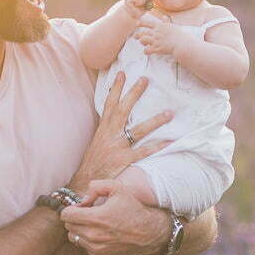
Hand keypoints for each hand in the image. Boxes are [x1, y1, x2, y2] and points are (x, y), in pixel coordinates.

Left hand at [60, 179, 169, 254]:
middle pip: (69, 226)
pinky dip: (89, 241)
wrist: (150, 232)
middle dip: (75, 218)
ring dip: (80, 230)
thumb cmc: (133, 208)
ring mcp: (96, 248)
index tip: (82, 207)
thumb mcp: (117, 188)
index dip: (72, 208)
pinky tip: (101, 235)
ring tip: (95, 224)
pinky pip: (84, 248)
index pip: (66, 215)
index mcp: (96, 218)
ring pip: (74, 237)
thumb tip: (83, 200)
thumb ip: (95, 187)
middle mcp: (94, 235)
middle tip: (88, 214)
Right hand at [68, 71, 173, 191]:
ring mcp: (117, 147)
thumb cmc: (93, 162)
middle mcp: (110, 134)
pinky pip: (143, 152)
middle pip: (123, 110)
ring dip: (154, 121)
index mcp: (103, 128)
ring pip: (137, 130)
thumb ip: (108, 130)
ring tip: (169, 113)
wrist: (84, 181)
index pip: (109, 103)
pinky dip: (157, 146)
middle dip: (134, 94)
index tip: (122, 73)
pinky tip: (170, 141)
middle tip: (145, 79)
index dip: (115, 88)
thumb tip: (117, 119)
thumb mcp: (98, 141)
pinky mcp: (123, 160)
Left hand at [135, 12, 178, 55]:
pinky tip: (147, 51)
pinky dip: (145, 51)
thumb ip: (166, 21)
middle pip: (142, 33)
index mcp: (160, 26)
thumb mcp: (172, 26)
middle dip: (137, 35)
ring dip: (141, 42)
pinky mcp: (157, 49)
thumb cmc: (179, 35)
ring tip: (144, 44)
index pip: (148, 23)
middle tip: (136, 36)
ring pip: (142, 40)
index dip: (141, 23)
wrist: (182, 44)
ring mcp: (156, 41)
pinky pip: (147, 50)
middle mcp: (156, 33)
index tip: (137, 24)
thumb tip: (164, 17)